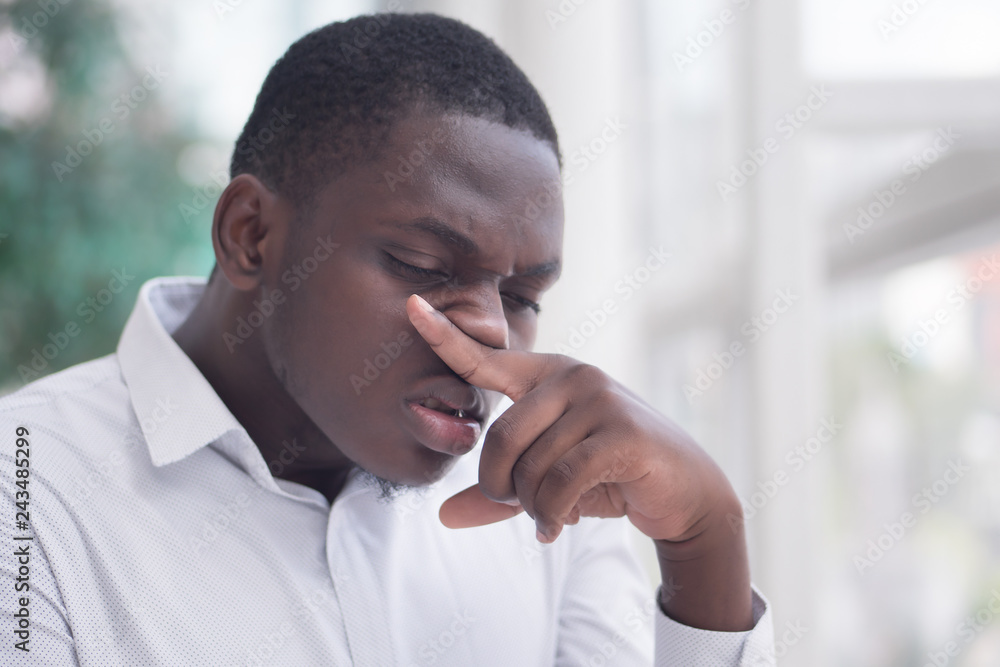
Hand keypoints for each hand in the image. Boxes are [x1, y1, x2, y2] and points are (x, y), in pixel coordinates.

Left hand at [405, 294, 733, 544]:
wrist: (685, 492)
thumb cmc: (609, 477)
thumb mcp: (548, 481)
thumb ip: (499, 493)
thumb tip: (444, 516)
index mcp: (549, 376)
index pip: (487, 359)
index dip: (446, 337)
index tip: (411, 307)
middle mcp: (573, 377)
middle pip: (500, 437)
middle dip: (500, 487)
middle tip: (519, 508)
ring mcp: (600, 400)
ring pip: (531, 467)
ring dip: (532, 508)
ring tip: (549, 516)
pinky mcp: (622, 433)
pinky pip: (561, 482)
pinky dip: (552, 516)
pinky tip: (559, 526)